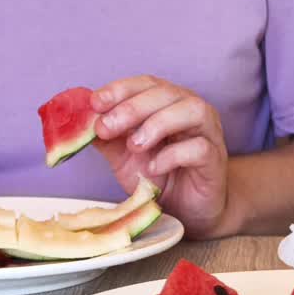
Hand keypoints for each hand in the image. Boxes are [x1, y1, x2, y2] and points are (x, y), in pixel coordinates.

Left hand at [91, 76, 231, 238]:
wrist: (189, 211)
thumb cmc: (159, 176)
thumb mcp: (124, 156)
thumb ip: (106, 138)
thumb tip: (78, 122)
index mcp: (168, 102)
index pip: (146, 83)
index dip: (120, 89)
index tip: (95, 102)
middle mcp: (190, 110)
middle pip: (165, 94)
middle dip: (132, 108)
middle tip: (106, 127)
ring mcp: (207, 132)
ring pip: (191, 110)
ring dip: (157, 124)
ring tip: (133, 146)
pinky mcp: (215, 159)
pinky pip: (198, 148)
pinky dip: (172, 155)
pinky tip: (154, 168)